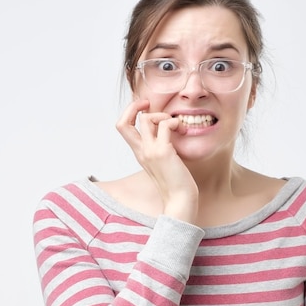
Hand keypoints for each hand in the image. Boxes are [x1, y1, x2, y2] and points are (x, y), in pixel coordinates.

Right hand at [116, 99, 197, 222]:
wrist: (180, 200)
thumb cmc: (177, 183)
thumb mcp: (164, 162)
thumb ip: (161, 147)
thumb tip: (169, 132)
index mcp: (139, 153)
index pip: (122, 128)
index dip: (130, 113)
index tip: (145, 109)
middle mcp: (141, 151)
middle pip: (122, 122)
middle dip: (134, 106)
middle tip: (149, 105)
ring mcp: (150, 151)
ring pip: (146, 119)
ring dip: (162, 114)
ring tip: (175, 124)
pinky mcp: (163, 152)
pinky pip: (165, 125)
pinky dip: (175, 122)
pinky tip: (182, 130)